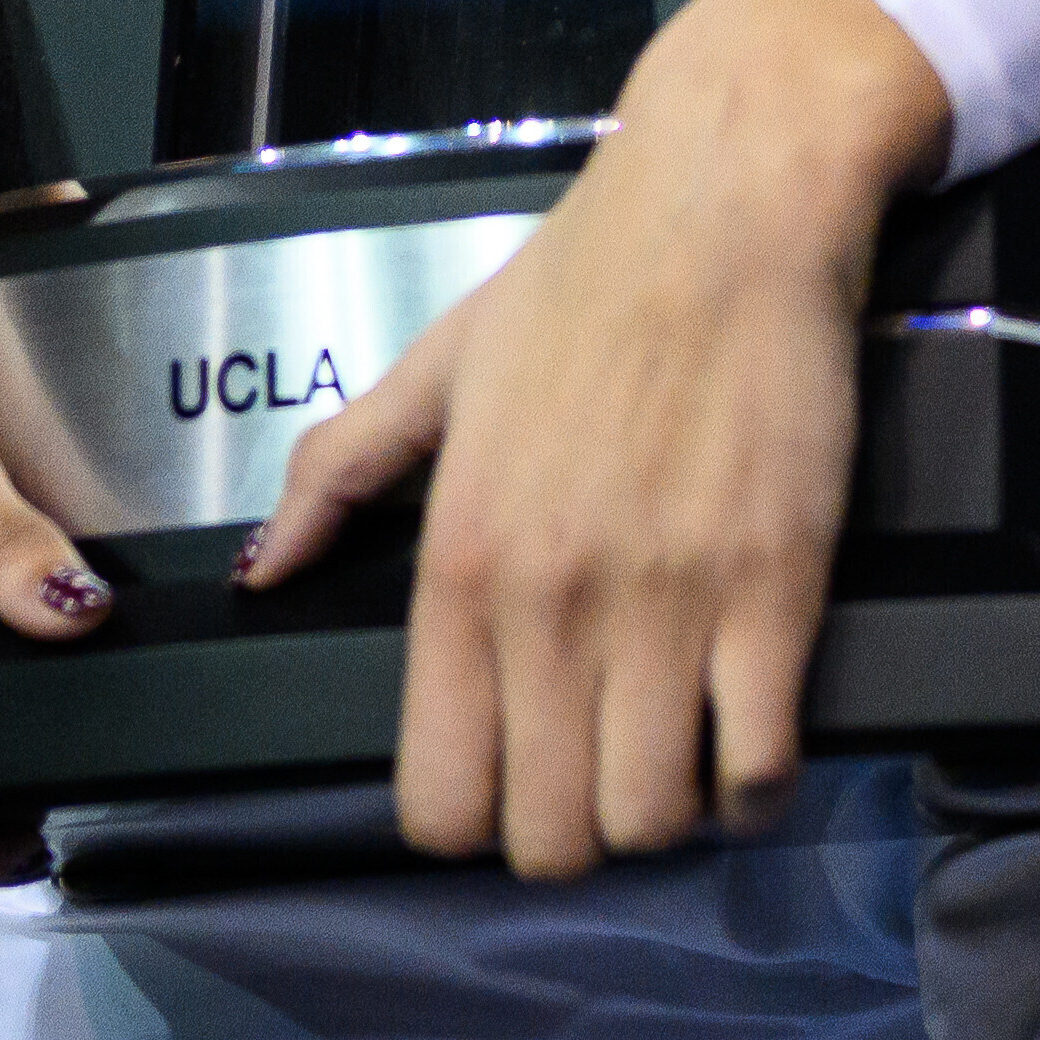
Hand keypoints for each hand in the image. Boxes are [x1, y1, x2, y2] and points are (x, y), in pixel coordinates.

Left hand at [238, 0, 942, 874]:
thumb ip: (340, 474)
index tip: (510, 780)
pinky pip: (758, 764)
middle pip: (546, 838)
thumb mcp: (439, 367)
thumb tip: (263, 571)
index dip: (473, 819)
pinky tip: (751, 742)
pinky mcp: (776, 591)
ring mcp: (668, 607)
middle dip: (571, 834)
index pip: (437, 799)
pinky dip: (755, 784)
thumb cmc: (584, 276)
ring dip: (664, 815)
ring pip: (650, 820)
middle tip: (598, 777)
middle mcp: (550, 606)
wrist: (728, 201)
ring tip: (677, 761)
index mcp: (458, 564)